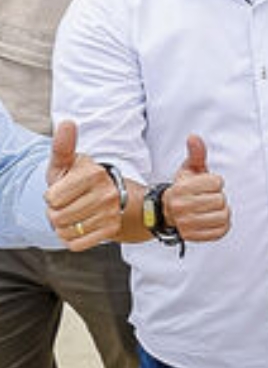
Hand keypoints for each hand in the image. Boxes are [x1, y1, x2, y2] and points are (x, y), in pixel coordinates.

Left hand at [43, 121, 120, 251]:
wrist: (117, 197)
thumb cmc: (83, 180)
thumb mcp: (69, 163)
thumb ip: (63, 146)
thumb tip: (67, 123)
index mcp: (93, 174)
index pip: (51, 198)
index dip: (51, 197)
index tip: (63, 191)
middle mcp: (106, 193)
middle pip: (57, 217)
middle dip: (55, 214)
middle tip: (68, 205)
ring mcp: (111, 213)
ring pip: (66, 232)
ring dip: (63, 227)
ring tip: (75, 216)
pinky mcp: (112, 230)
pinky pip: (77, 244)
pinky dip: (73, 239)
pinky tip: (81, 228)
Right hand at [166, 134, 228, 242]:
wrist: (165, 211)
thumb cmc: (182, 189)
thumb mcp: (188, 169)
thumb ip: (196, 153)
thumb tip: (194, 137)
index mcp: (181, 189)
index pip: (217, 182)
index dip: (215, 182)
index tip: (206, 184)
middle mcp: (181, 207)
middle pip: (221, 200)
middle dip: (218, 197)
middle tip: (207, 198)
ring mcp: (186, 224)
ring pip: (223, 216)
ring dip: (221, 211)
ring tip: (210, 208)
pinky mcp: (193, 236)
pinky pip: (221, 231)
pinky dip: (222, 225)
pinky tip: (212, 219)